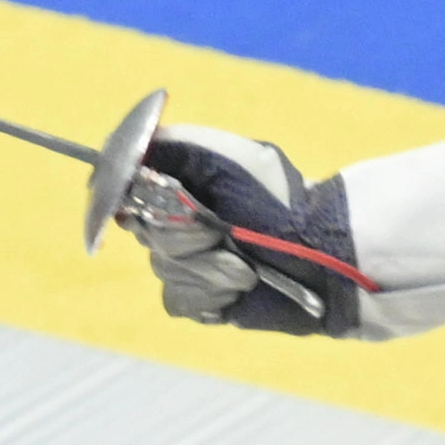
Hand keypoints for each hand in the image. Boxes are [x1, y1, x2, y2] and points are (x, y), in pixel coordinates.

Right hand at [129, 129, 366, 338]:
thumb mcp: (231, 154)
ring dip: (208, 267)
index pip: (127, 190)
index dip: (140, 200)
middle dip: (187, 236)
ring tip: (246, 264)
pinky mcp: (197, 299)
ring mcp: (184, 263)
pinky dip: (210, 293)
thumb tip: (126, 154)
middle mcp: (174, 221)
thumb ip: (174, 145)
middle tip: (224, 232)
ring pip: (164, 269)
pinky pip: (178, 299)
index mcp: (177, 184)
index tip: (170, 202)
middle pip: (145, 233)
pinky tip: (238, 286)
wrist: (318, 257)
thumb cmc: (277, 200)